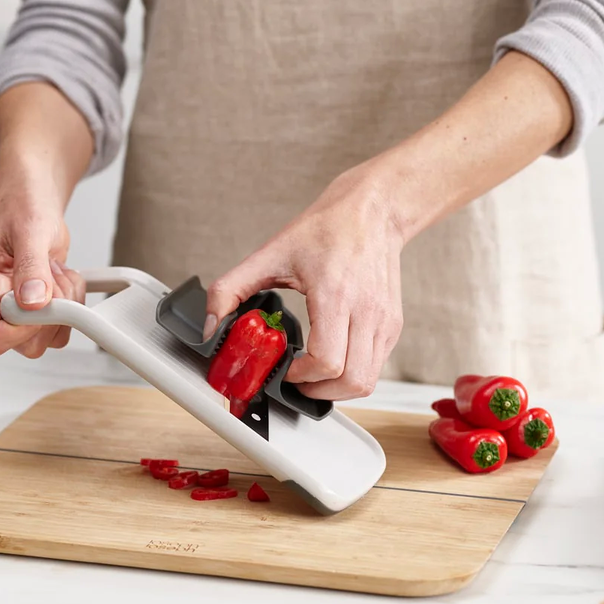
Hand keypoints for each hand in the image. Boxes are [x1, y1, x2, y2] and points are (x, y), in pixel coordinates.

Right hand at [0, 168, 85, 357]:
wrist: (34, 198)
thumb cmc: (22, 205)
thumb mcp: (29, 230)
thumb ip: (30, 266)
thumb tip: (32, 302)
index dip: (23, 328)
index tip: (41, 303)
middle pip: (22, 343)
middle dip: (49, 314)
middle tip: (51, 279)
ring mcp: (16, 305)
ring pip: (46, 336)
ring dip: (64, 305)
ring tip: (55, 271)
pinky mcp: (38, 304)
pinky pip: (61, 323)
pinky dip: (73, 301)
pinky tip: (62, 274)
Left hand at [204, 166, 405, 400]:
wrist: (372, 211)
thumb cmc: (326, 229)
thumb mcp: (270, 254)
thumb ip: (230, 289)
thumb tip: (210, 326)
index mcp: (336, 295)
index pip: (326, 361)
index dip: (301, 377)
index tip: (284, 369)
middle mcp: (367, 311)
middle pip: (351, 381)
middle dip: (317, 392)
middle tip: (296, 381)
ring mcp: (385, 321)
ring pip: (367, 382)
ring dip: (336, 389)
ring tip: (311, 375)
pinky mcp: (392, 325)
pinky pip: (375, 367)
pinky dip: (351, 374)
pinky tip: (331, 358)